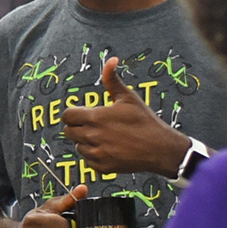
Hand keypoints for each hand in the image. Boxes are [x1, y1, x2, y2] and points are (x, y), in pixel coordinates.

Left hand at [62, 58, 190, 175]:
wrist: (160, 148)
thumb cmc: (144, 121)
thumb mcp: (128, 97)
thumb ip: (112, 79)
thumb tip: (111, 60)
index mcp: (96, 118)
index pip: (67, 116)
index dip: (73, 114)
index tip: (82, 114)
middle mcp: (93, 136)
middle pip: (68, 132)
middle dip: (77, 127)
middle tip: (92, 125)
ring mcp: (97, 154)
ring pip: (78, 147)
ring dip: (85, 142)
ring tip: (103, 137)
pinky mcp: (103, 167)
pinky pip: (88, 161)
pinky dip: (94, 156)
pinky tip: (108, 149)